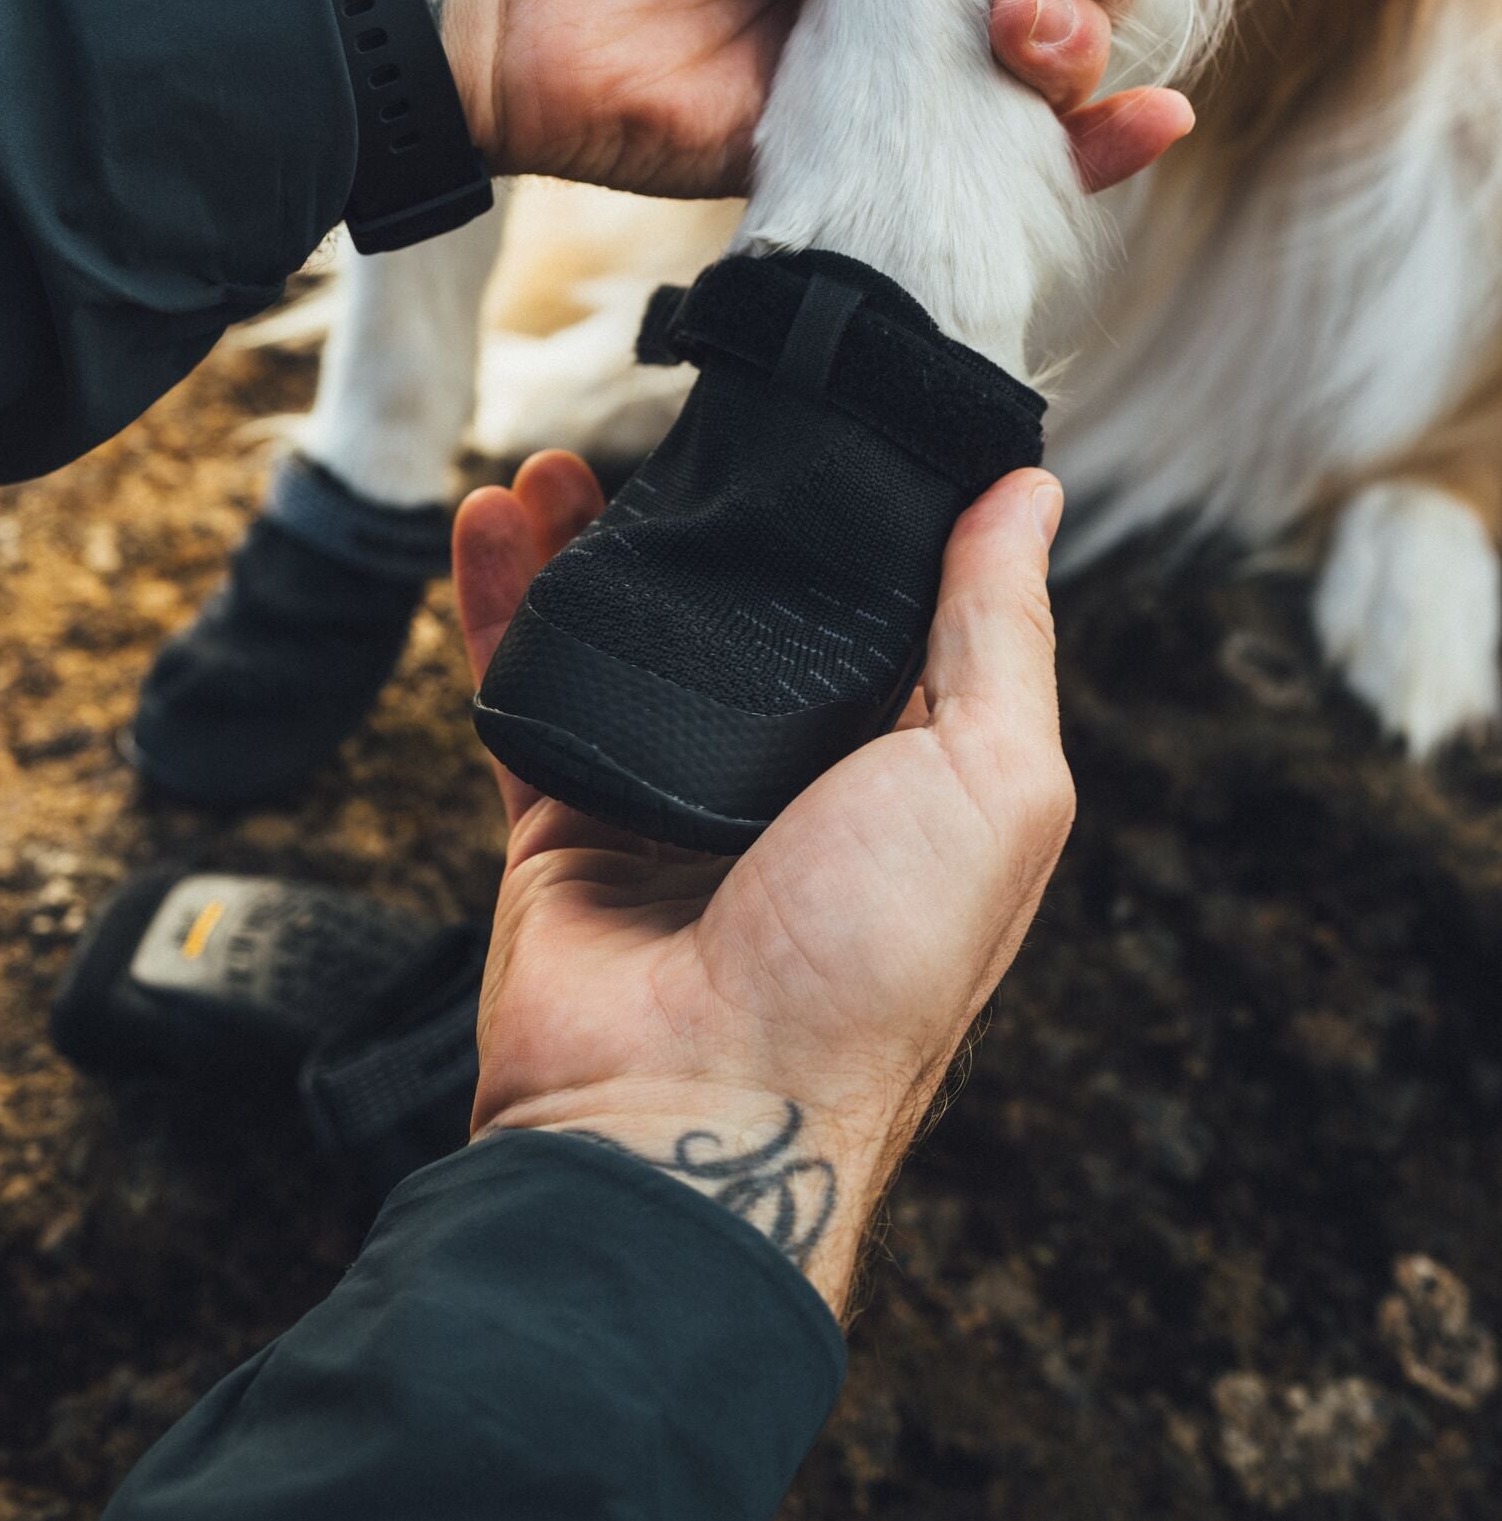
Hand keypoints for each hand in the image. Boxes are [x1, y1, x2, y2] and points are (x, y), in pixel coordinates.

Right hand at [455, 450, 1075, 1317]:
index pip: (893, 608)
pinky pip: (529, 687)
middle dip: (709, 520)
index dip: (858, 514)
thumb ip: (1002, 630)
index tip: (828, 411)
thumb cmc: (871, 969)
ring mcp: (673, 799)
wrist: (695, 1109)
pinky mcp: (567, 821)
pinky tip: (488, 517)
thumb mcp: (995, 782)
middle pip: (747, 614)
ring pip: (627, 636)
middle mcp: (796, 782)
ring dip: (587, 541)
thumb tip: (1032, 489)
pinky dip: (501, 602)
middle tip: (675, 427)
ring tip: (557, 458)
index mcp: (912, 771)